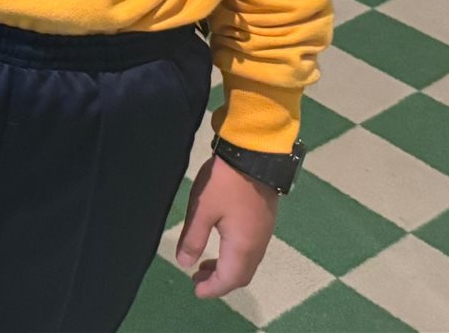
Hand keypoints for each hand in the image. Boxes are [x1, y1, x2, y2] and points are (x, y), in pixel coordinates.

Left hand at [177, 157, 279, 297]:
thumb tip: (185, 264)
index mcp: (242, 247)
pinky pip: (251, 251)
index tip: (196, 291)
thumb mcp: (201, 210)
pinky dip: (235, 257)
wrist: (253, 157)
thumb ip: (193, 239)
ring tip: (204, 265)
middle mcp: (257, 246)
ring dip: (227, 269)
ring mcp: (264, 234)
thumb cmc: (224, 183)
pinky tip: (220, 246)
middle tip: (197, 280)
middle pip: (241, 275)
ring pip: (247, 263)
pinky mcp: (264, 222)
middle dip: (220, 282)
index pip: (229, 279)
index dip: (213, 289)